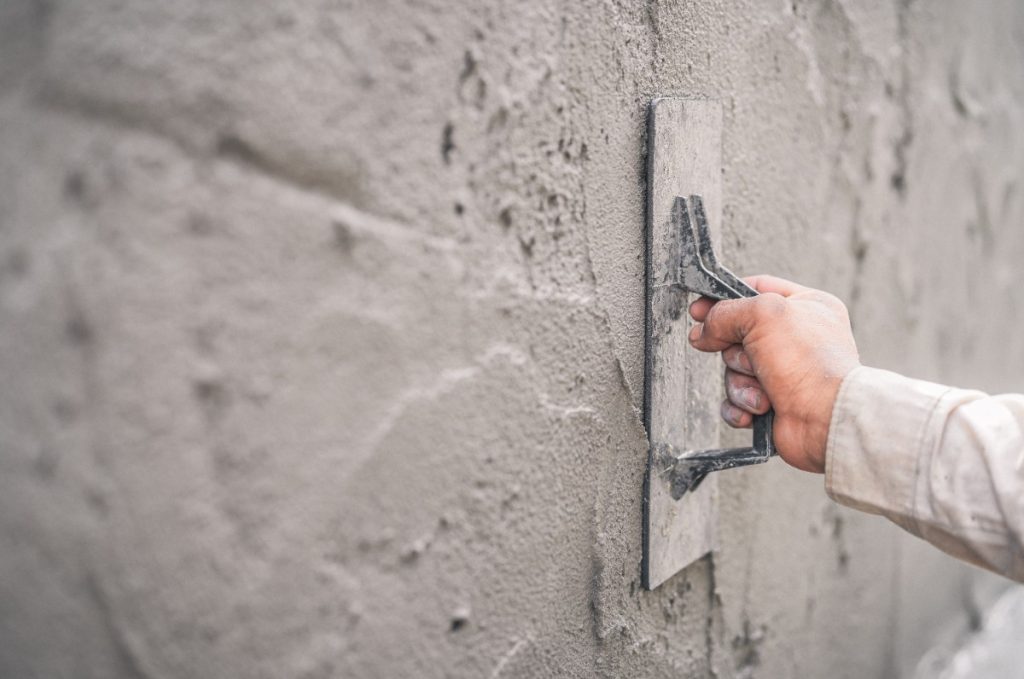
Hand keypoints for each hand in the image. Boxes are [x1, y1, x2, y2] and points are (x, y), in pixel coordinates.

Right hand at [688, 276, 860, 472]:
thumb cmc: (807, 361)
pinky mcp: (773, 402)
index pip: (755, 289)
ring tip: (763, 392)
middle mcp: (796, 337)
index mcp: (806, 305)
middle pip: (737, 334)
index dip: (723, 299)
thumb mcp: (762, 314)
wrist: (825, 419)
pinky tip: (757, 409)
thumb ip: (724, 312)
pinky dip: (741, 405)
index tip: (698, 311)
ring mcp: (784, 371)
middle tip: (751, 359)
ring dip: (740, 383)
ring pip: (734, 369)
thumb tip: (701, 332)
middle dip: (736, 352)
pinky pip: (736, 399)